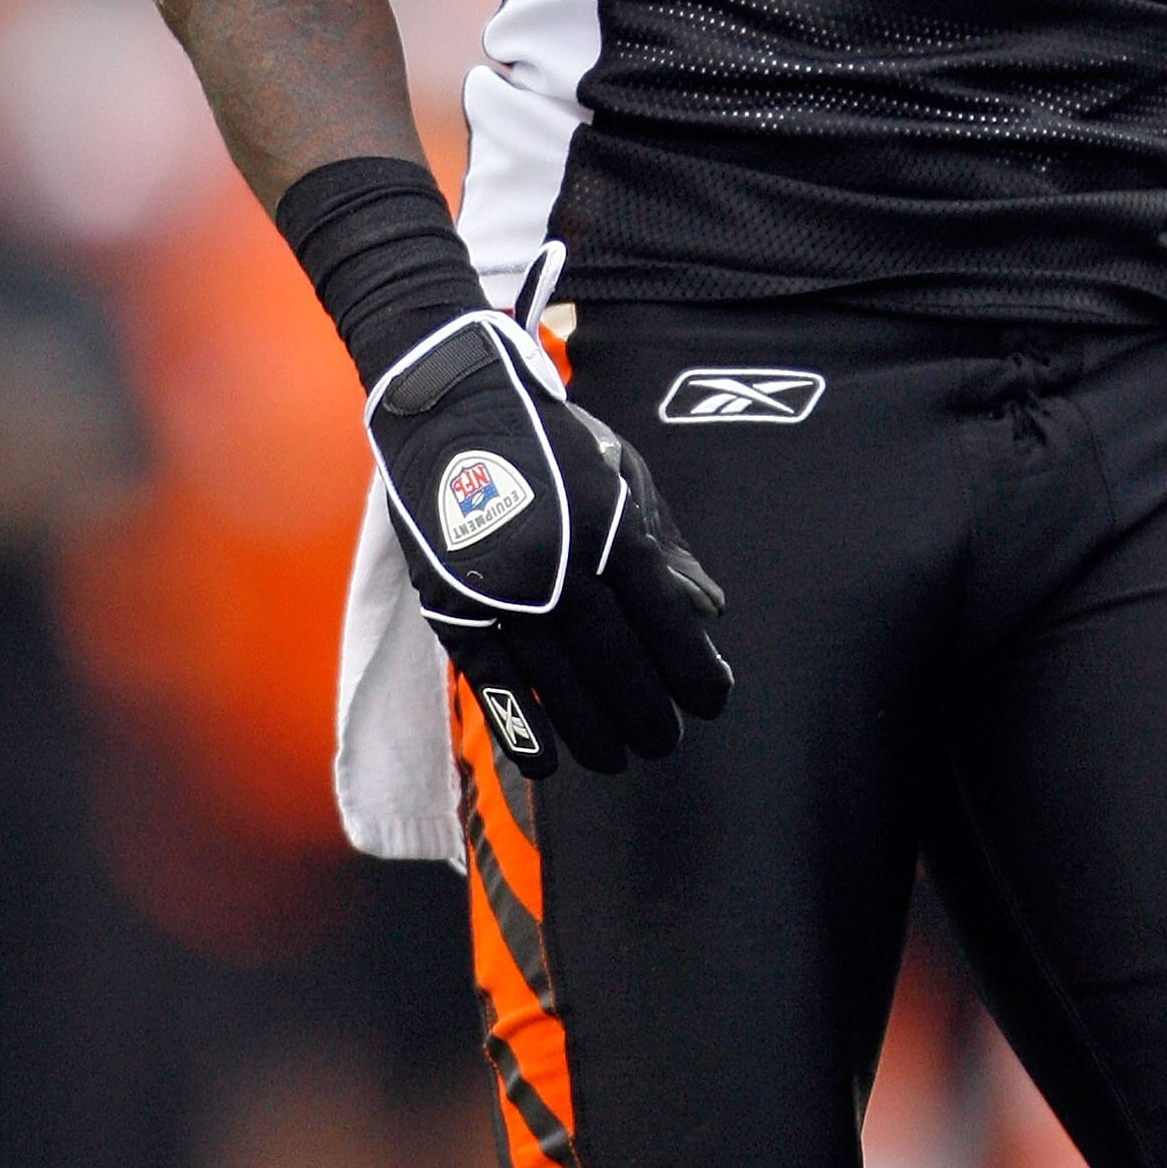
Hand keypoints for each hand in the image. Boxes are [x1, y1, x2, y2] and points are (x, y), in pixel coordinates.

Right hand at [368, 309, 730, 774]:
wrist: (454, 404)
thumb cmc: (553, 440)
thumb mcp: (625, 473)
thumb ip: (667, 545)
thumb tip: (711, 610)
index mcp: (612, 526)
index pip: (665, 619)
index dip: (693, 669)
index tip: (712, 701)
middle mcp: (562, 565)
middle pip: (618, 661)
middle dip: (648, 711)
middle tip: (666, 741)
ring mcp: (504, 589)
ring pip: (559, 681)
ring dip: (595, 729)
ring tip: (620, 757)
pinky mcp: (454, 604)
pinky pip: (493, 681)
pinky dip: (523, 727)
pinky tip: (550, 763)